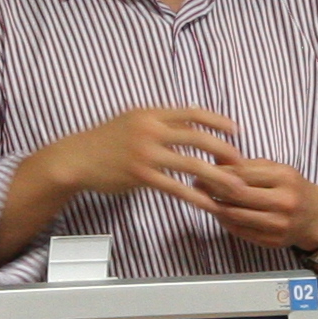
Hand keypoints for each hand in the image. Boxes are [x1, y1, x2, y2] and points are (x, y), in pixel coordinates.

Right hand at [0, 107, 246, 258]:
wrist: (76, 158)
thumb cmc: (105, 141)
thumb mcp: (131, 121)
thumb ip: (158, 122)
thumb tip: (187, 122)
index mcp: (151, 114)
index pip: (192, 113)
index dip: (218, 121)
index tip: (236, 131)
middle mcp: (150, 130)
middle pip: (197, 137)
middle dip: (224, 150)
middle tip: (241, 162)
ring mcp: (146, 153)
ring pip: (191, 164)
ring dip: (217, 176)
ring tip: (235, 187)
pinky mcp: (140, 175)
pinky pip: (175, 188)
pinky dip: (196, 197)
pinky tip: (209, 205)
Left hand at [200, 158, 317, 253]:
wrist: (316, 218)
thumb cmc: (292, 188)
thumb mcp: (276, 169)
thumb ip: (247, 165)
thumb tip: (215, 161)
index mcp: (285, 178)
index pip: (243, 174)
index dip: (219, 172)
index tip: (201, 169)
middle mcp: (283, 202)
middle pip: (237, 196)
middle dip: (212, 189)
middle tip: (196, 184)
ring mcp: (278, 225)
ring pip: (235, 215)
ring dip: (214, 207)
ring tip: (202, 198)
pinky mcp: (272, 242)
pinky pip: (240, 231)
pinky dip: (225, 221)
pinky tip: (218, 212)